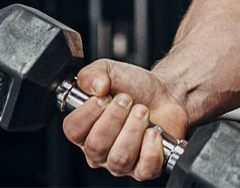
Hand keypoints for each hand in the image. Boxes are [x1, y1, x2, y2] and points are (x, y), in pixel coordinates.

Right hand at [61, 59, 189, 180]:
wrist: (165, 93)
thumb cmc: (135, 87)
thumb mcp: (109, 71)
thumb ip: (93, 73)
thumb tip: (96, 85)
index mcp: (85, 129)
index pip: (73, 130)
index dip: (88, 113)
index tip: (103, 97)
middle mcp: (99, 150)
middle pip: (96, 145)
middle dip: (115, 118)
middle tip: (127, 100)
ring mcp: (121, 162)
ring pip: (119, 158)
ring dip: (133, 129)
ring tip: (143, 111)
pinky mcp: (145, 168)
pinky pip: (144, 169)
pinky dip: (151, 149)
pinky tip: (153, 132)